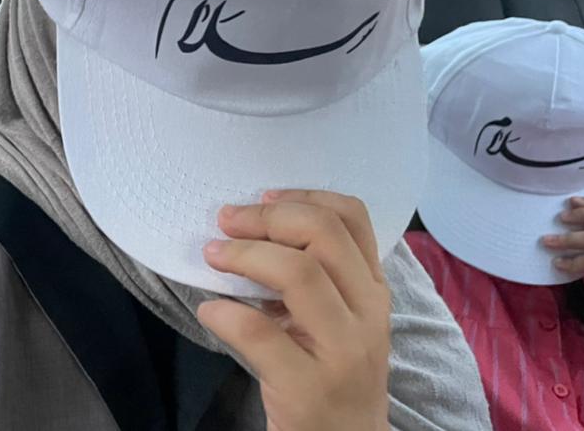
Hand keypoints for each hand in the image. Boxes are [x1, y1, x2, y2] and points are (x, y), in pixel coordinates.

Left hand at [197, 190, 390, 430]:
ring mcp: (342, 352)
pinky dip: (225, 314)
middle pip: (322, 234)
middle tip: (227, 221)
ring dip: (243, 255)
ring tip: (213, 255)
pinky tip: (211, 312)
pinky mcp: (309, 388)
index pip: (352, 218)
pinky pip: (259, 333)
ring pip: (298, 273)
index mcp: (372, 291)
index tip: (264, 198)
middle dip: (266, 218)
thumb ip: (317, 277)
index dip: (304, 196)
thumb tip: (254, 229)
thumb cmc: (333, 376)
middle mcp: (367, 315)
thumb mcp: (341, 320)